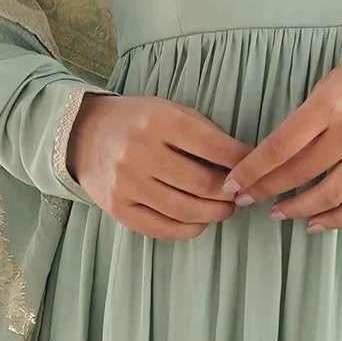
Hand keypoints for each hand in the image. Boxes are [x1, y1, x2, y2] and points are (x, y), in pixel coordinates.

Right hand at [67, 92, 248, 241]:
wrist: (86, 135)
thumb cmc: (139, 122)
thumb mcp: (171, 111)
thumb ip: (206, 134)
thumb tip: (244, 164)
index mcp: (159, 122)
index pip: (215, 148)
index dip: (243, 162)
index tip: (255, 168)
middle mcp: (141, 153)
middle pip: (203, 185)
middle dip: (231, 193)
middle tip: (240, 194)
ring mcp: (128, 184)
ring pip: (187, 211)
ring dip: (215, 214)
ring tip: (224, 208)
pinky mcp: (119, 209)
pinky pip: (164, 229)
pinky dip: (190, 229)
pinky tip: (200, 221)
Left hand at [221, 34, 341, 232]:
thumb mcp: (332, 80)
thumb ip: (309, 116)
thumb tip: (280, 152)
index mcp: (329, 104)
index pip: (280, 146)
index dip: (253, 170)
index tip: (234, 184)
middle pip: (300, 172)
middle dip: (267, 190)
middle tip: (246, 200)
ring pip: (330, 194)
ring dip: (299, 209)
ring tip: (278, 213)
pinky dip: (337, 218)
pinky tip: (316, 225)